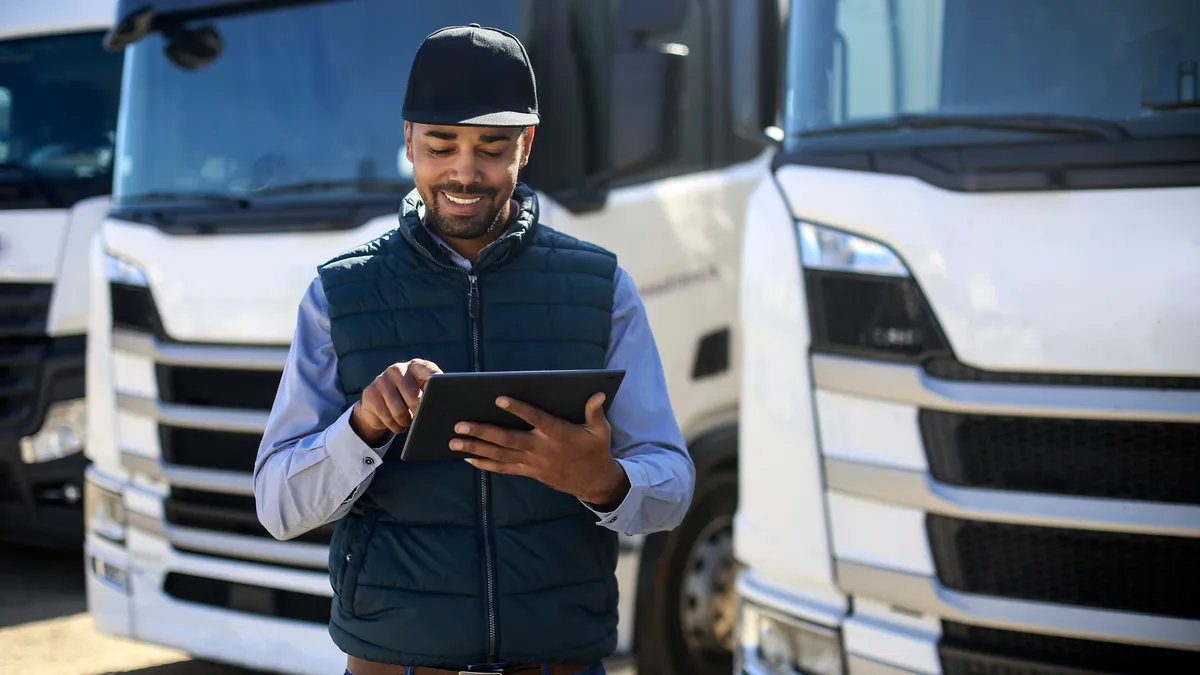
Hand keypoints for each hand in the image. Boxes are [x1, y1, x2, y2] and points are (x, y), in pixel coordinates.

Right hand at [349, 358, 442, 444]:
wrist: (378, 405)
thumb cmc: (408, 399)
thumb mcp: (421, 393)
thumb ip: (432, 394)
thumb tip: (444, 405)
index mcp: (416, 366)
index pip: (429, 370)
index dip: (436, 380)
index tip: (443, 388)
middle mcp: (398, 369)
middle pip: (414, 398)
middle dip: (418, 413)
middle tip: (419, 417)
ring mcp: (382, 380)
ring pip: (399, 411)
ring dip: (405, 422)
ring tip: (407, 420)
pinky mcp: (370, 393)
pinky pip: (387, 418)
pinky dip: (395, 426)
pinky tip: (396, 423)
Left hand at [450, 393, 630, 505]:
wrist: (593, 482)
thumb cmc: (595, 450)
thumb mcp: (601, 430)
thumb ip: (595, 411)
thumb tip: (598, 394)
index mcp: (558, 433)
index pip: (535, 418)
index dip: (518, 409)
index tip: (499, 398)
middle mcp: (541, 448)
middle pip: (507, 439)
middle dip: (482, 431)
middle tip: (459, 424)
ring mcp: (532, 462)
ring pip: (500, 454)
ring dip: (475, 448)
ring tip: (454, 441)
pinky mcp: (528, 472)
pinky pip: (503, 468)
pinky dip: (484, 463)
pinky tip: (467, 457)